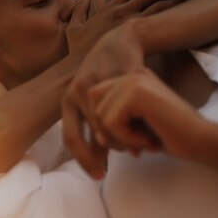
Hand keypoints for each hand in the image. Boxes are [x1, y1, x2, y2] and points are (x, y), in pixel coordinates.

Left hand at [62, 19, 147, 176]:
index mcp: (69, 100)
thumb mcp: (101, 104)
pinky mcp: (121, 77)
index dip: (84, 160)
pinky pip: (124, 115)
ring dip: (126, 141)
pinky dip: (135, 129)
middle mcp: (77, 90)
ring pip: (108, 127)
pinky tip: (148, 134)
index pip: (70, 138)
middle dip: (113, 152)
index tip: (99, 176)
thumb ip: (98, 129)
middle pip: (94, 135)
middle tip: (132, 159)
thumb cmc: (109, 79)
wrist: (123, 40)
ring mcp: (99, 82)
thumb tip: (96, 161)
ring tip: (142, 145)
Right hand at [65, 0, 177, 59]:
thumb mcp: (73, 27)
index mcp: (109, 8)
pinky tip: (183, 12)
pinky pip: (159, 22)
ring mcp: (131, 24)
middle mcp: (122, 12)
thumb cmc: (78, 51)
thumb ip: (79, 9)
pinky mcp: (137, 36)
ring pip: (157, 5)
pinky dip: (171, 14)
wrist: (82, 66)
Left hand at [66, 68, 211, 176]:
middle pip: (93, 105)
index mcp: (131, 77)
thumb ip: (113, 118)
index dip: (104, 125)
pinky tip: (148, 140)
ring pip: (100, 115)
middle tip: (134, 145)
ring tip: (143, 142)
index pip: (95, 98)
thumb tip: (90, 132)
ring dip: (119, 137)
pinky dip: (126, 138)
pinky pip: (111, 121)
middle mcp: (132, 73)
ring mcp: (134, 80)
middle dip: (107, 131)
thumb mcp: (134, 123)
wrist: (201, 140)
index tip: (128, 143)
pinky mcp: (137, 93)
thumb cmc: (170, 135)